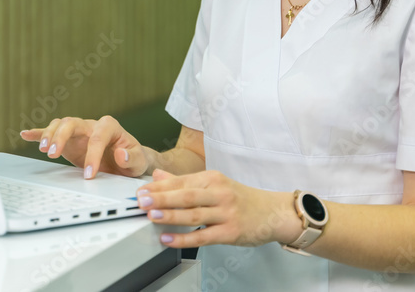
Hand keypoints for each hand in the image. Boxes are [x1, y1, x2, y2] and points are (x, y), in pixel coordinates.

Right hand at [19, 115, 149, 178]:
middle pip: (72, 123)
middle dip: (61, 136)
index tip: (89, 174)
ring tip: (44, 150)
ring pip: (60, 125)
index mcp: (109, 126)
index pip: (97, 137)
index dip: (92, 155)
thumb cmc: (133, 158)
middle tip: (54, 154)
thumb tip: (120, 154)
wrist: (128, 160)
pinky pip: (52, 132)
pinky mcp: (69, 141)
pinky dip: (39, 133)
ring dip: (50, 135)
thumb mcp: (139, 160)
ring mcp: (78, 132)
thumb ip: (132, 157)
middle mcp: (91, 125)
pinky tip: (26, 134)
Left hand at [137, 169, 291, 248]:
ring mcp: (226, 213)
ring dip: (171, 215)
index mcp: (213, 178)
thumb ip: (185, 181)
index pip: (182, 181)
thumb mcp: (215, 184)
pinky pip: (203, 236)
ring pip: (194, 214)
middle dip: (163, 197)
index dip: (160, 186)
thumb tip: (158, 176)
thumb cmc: (241, 199)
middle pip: (187, 195)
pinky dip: (184, 238)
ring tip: (152, 216)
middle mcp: (219, 193)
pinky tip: (168, 239)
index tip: (142, 190)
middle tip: (142, 200)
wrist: (273, 212)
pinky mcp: (230, 232)